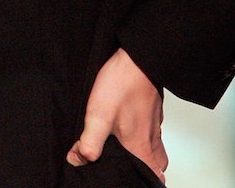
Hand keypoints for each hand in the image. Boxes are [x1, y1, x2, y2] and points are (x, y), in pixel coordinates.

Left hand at [67, 48, 167, 182]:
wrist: (138, 58)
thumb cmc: (122, 86)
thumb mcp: (99, 116)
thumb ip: (89, 141)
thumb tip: (78, 160)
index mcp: (140, 145)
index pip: (152, 175)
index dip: (144, 181)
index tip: (130, 181)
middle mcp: (151, 137)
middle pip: (156, 165)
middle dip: (146, 171)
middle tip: (129, 169)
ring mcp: (153, 123)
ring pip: (155, 147)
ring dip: (146, 154)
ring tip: (128, 152)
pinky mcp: (151, 109)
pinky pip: (151, 130)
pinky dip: (144, 135)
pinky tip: (128, 126)